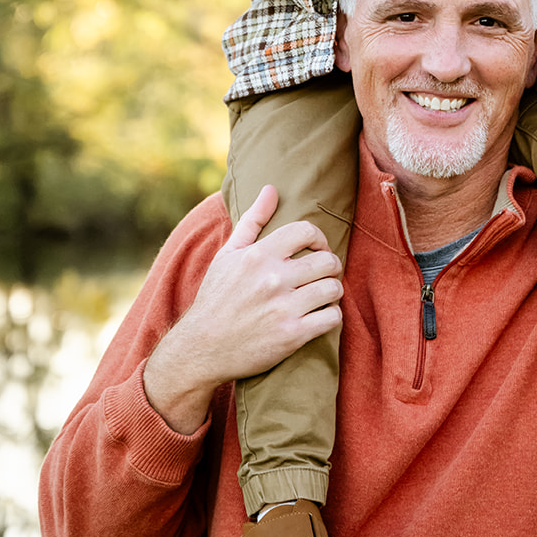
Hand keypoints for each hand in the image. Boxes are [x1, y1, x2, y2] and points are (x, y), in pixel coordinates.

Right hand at [143, 185, 343, 433]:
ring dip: (333, 291)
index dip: (319, 238)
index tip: (316, 249)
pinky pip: (332, 318)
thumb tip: (271, 188)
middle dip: (331, 265)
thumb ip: (252, 220)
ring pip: (334, 289)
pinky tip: (321, 316)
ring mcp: (283, 308)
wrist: (202, 348)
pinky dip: (332, 316)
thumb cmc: (216, 297)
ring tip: (324, 294)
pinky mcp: (292, 335)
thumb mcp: (228, 255)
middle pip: (327, 260)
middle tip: (325, 273)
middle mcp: (272, 279)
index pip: (306, 231)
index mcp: (258, 256)